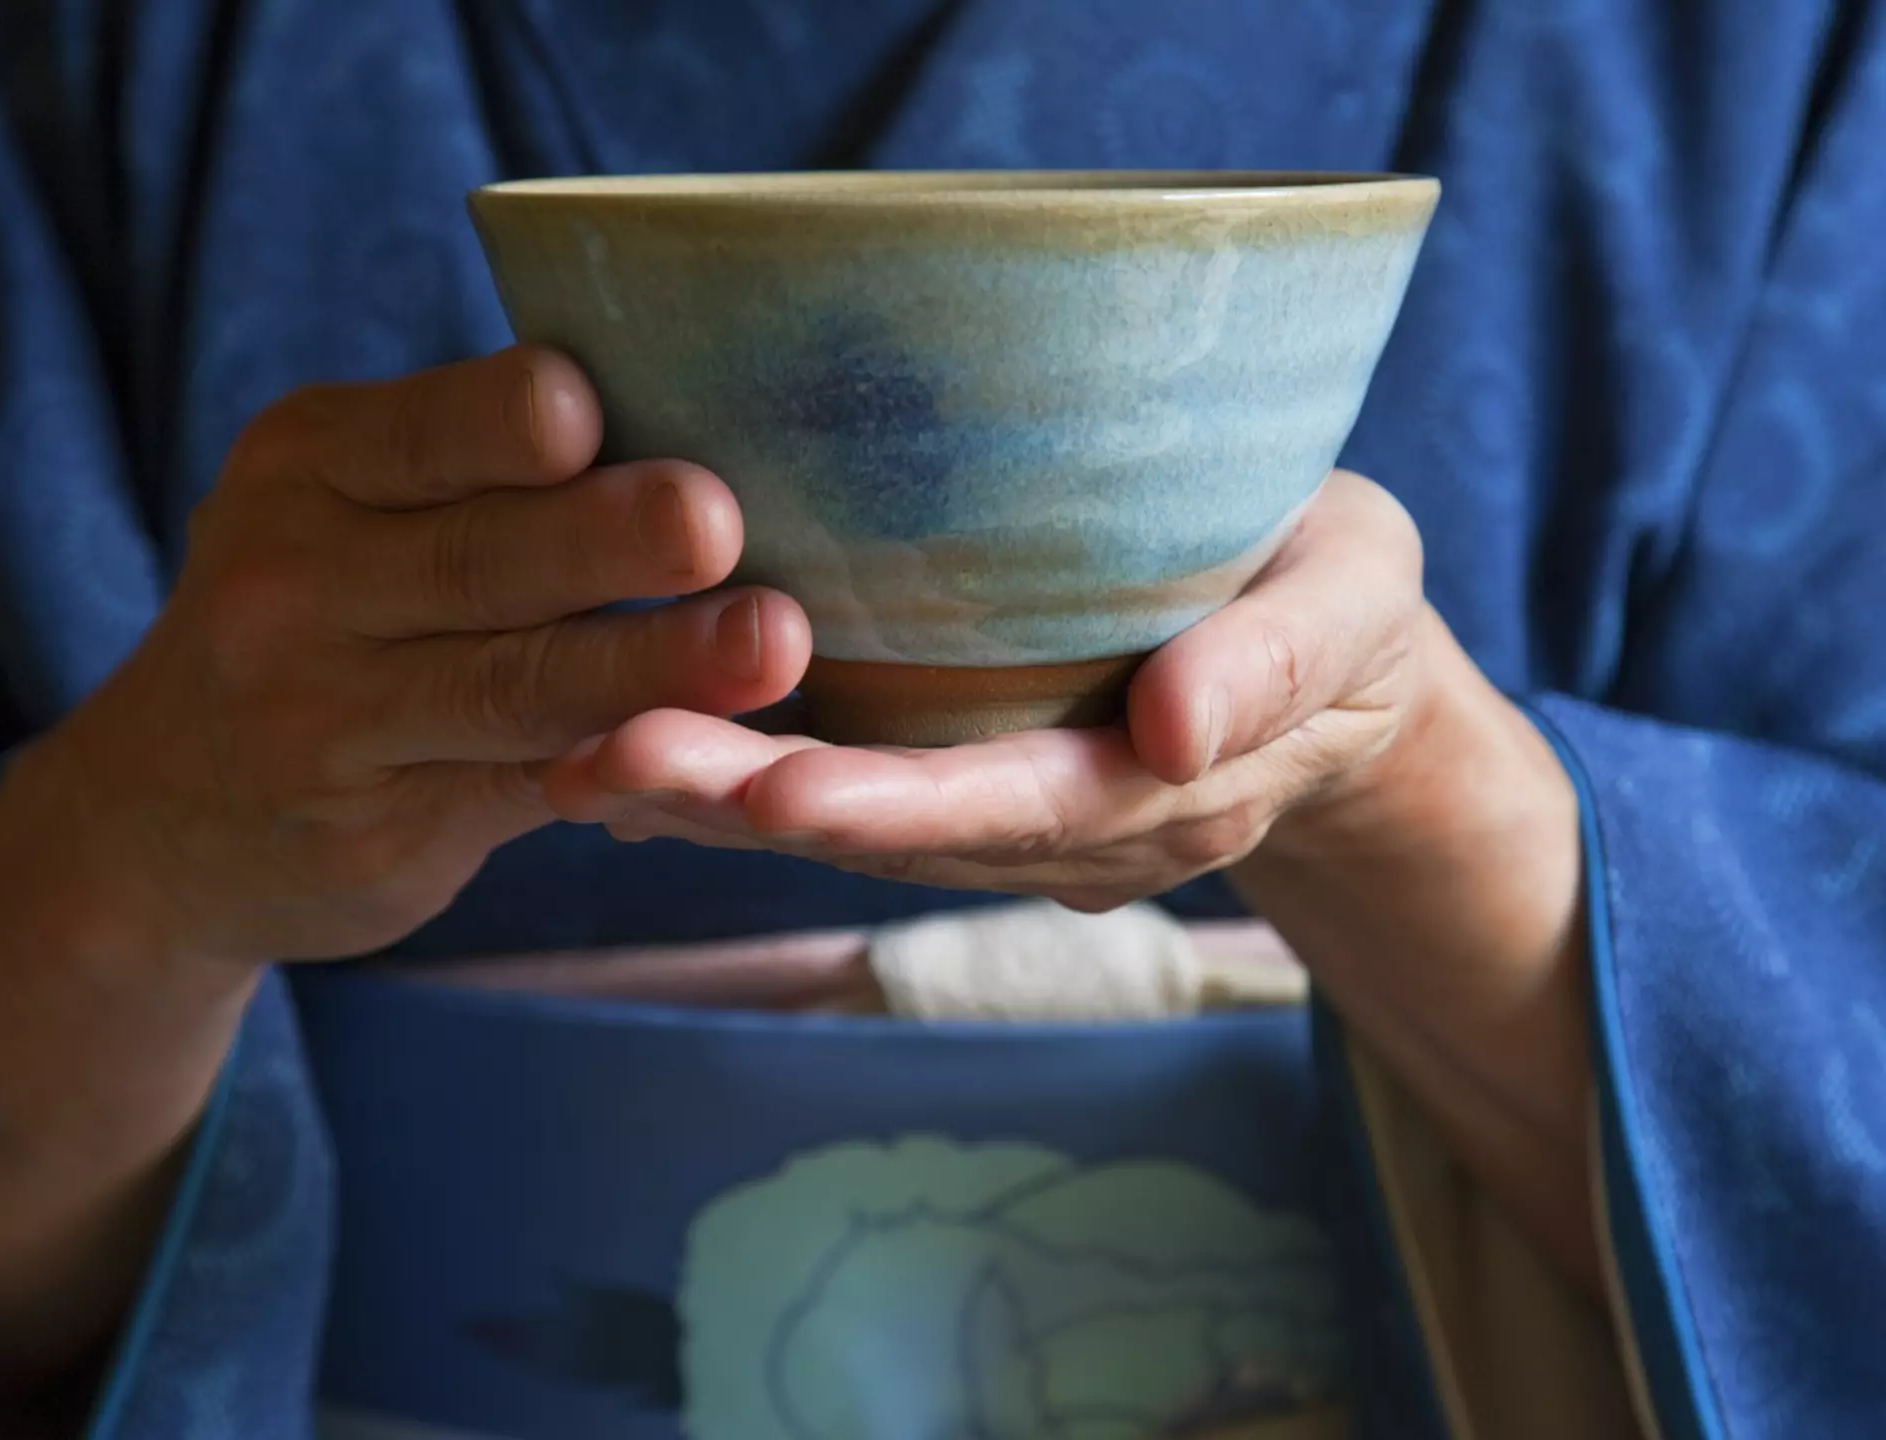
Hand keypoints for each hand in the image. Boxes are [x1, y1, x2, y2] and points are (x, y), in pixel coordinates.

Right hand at [26, 345, 809, 966]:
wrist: (168, 814)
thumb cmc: (317, 614)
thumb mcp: (343, 509)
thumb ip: (476, 470)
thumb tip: (692, 413)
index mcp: (309, 466)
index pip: (423, 432)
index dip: (511, 421)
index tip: (593, 410)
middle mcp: (297, 585)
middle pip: (481, 556)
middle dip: (607, 537)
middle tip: (715, 521)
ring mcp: (330, 719)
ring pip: (515, 683)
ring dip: (652, 665)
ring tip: (769, 642)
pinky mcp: (386, 828)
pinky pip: (524, 789)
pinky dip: (624, 764)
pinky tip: (715, 749)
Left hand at [542, 470, 1427, 905]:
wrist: (1327, 658)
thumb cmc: (1340, 602)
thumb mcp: (1356, 595)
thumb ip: (1283, 658)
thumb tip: (1179, 726)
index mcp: (1167, 784)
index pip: (1019, 805)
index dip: (893, 806)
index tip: (770, 787)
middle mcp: (1072, 828)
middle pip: (901, 833)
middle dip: (750, 807)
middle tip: (602, 764)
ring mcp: (1015, 818)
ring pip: (855, 831)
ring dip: (715, 805)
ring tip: (574, 764)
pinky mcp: (972, 785)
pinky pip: (854, 803)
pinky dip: (741, 791)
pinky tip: (629, 767)